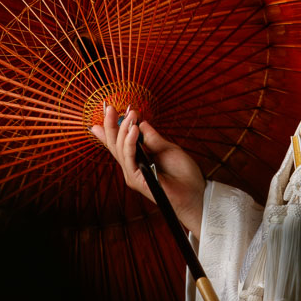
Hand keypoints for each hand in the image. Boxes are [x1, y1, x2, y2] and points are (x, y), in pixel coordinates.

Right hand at [90, 105, 205, 236]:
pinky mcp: (136, 180)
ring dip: (124, 129)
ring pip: (120, 149)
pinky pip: (129, 158)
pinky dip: (130, 142)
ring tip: (131, 114)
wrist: (194, 193)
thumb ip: (152, 138)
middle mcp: (132, 166)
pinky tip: (133, 129)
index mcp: (138, 159)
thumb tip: (141, 122)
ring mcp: (132, 174)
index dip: (111, 128)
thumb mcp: (167, 149)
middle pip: (115, 144)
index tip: (107, 111)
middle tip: (110, 107)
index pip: (120, 142)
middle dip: (111, 125)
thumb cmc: (183, 174)